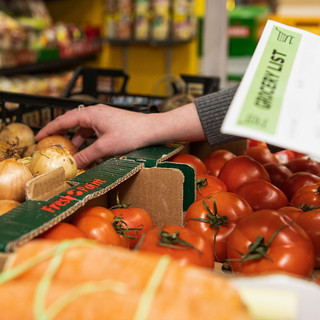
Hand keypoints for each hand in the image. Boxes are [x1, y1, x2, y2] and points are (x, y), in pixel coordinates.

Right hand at [35, 102, 204, 168]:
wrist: (152, 129)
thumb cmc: (131, 133)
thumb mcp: (106, 147)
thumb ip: (88, 155)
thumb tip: (74, 164)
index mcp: (91, 114)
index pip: (64, 120)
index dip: (49, 129)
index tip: (38, 138)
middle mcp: (95, 114)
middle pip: (73, 124)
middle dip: (63, 136)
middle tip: (53, 147)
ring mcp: (104, 119)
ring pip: (84, 130)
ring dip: (78, 142)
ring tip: (72, 155)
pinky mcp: (111, 125)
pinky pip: (94, 133)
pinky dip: (89, 142)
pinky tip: (90, 153)